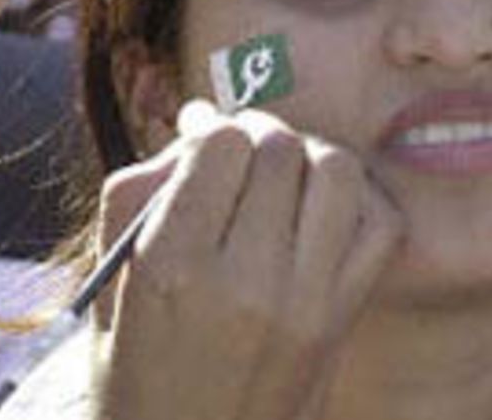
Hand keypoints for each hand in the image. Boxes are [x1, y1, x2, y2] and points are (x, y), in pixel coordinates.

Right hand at [91, 101, 402, 419]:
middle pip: (281, 149)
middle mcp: (247, 283)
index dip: (210, 127)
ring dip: (310, 157)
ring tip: (284, 174)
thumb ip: (141, 191)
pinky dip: (357, 200)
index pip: (220, 144)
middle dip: (259, 134)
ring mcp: (305, 304)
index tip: (201, 136)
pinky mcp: (341, 320)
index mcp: (173, 267)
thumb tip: (201, 125)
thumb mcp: (111, 280)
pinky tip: (321, 211)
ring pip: (338, 173)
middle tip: (241, 150)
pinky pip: (380, 224)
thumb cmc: (135, 367)